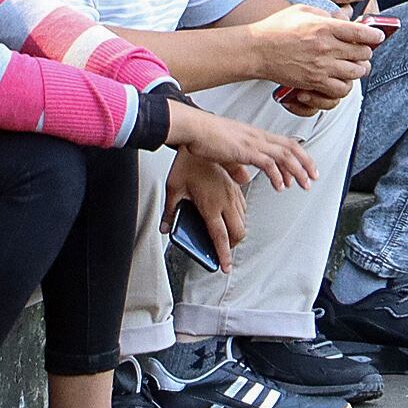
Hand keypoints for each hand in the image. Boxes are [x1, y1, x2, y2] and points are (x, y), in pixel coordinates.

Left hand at [162, 147, 247, 270]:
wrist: (200, 140)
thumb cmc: (187, 164)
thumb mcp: (173, 189)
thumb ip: (170, 212)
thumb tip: (165, 227)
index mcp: (210, 206)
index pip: (220, 237)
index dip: (223, 255)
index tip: (224, 266)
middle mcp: (225, 201)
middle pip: (238, 231)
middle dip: (233, 244)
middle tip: (223, 250)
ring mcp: (232, 192)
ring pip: (243, 219)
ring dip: (236, 229)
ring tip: (226, 233)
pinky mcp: (234, 185)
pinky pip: (242, 205)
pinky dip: (238, 215)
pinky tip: (229, 214)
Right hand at [163, 103, 316, 194]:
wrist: (194, 127)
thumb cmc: (206, 136)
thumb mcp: (227, 153)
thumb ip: (238, 165)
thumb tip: (244, 177)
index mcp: (257, 136)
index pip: (286, 144)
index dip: (300, 156)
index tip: (306, 169)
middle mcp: (259, 137)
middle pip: (292, 148)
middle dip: (306, 164)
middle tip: (313, 178)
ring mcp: (253, 142)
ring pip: (285, 155)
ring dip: (297, 171)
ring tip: (303, 184)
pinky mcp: (245, 150)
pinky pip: (267, 162)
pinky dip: (277, 175)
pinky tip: (281, 185)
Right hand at [246, 3, 379, 103]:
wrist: (257, 50)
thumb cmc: (277, 27)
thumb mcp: (304, 10)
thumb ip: (326, 14)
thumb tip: (343, 20)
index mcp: (325, 27)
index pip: (361, 33)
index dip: (374, 35)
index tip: (378, 37)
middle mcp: (326, 48)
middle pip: (362, 54)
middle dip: (366, 52)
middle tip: (364, 50)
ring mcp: (320, 67)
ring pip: (355, 73)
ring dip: (359, 69)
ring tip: (355, 65)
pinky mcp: (313, 82)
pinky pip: (340, 90)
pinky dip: (345, 86)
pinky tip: (341, 79)